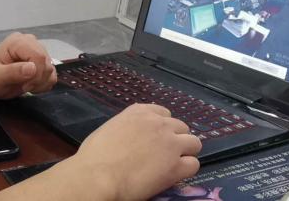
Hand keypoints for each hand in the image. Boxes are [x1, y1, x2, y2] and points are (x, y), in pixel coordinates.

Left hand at [0, 33, 56, 98]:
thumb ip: (12, 72)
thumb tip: (32, 68)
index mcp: (17, 42)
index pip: (39, 56)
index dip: (36, 75)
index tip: (24, 86)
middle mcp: (29, 42)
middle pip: (46, 63)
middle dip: (37, 80)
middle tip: (23, 86)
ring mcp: (37, 50)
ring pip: (50, 69)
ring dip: (40, 83)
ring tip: (25, 85)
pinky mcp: (41, 61)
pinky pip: (51, 74)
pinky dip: (43, 84)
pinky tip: (31, 85)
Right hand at [67, 104, 200, 199]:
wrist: (98, 176)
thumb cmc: (95, 155)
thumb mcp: (110, 128)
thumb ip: (126, 125)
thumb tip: (131, 134)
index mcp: (140, 112)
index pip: (164, 113)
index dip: (162, 127)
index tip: (156, 138)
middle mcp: (159, 124)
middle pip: (182, 127)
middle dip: (175, 139)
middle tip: (164, 154)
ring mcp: (171, 144)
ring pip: (194, 143)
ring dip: (185, 152)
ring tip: (172, 164)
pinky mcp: (176, 166)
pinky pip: (194, 164)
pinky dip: (186, 170)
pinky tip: (173, 176)